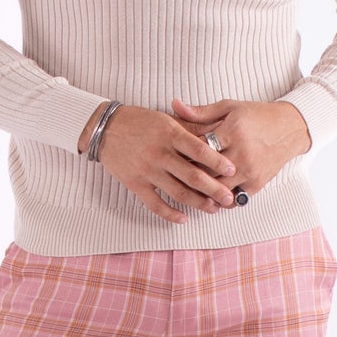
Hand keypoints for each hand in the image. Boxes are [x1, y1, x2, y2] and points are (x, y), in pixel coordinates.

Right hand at [85, 103, 240, 224]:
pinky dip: (170, 213)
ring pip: (178, 192)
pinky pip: (155, 204)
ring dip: (198, 203)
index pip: (200, 150)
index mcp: (170, 134)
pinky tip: (183, 218)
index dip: (217, 161)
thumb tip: (214, 136)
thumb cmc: (139, 121)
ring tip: (212, 209)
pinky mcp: (135, 183)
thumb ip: (189, 128)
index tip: (232, 170)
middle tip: (229, 199)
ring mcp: (147, 170)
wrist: (104, 129)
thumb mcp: (165, 118)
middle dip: (214, 189)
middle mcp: (160, 153)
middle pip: (193, 175)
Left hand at [169, 96, 311, 197]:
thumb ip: (201, 111)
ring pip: (218, 189)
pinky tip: (209, 197)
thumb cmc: (257, 115)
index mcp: (232, 131)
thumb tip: (174, 104)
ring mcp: (250, 171)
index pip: (199, 147)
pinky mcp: (257, 183)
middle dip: (187, 175)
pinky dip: (221, 199)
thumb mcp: (230, 107)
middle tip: (172, 177)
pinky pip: (234, 198)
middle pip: (205, 171)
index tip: (170, 155)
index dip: (182, 153)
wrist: (290, 129)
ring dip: (202, 192)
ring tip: (187, 190)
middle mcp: (241, 153)